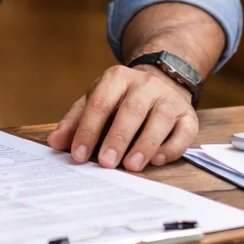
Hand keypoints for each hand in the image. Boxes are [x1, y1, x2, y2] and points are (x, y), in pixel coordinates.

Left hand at [46, 64, 197, 172]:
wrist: (160, 81)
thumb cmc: (120, 99)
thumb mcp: (95, 101)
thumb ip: (76, 121)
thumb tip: (55, 142)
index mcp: (117, 78)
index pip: (100, 103)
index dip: (88, 130)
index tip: (78, 155)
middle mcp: (145, 84)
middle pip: (132, 110)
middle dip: (118, 137)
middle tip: (106, 162)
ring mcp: (169, 98)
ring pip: (160, 119)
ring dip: (145, 144)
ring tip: (131, 165)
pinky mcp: (188, 115)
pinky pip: (184, 132)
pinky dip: (171, 147)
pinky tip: (157, 159)